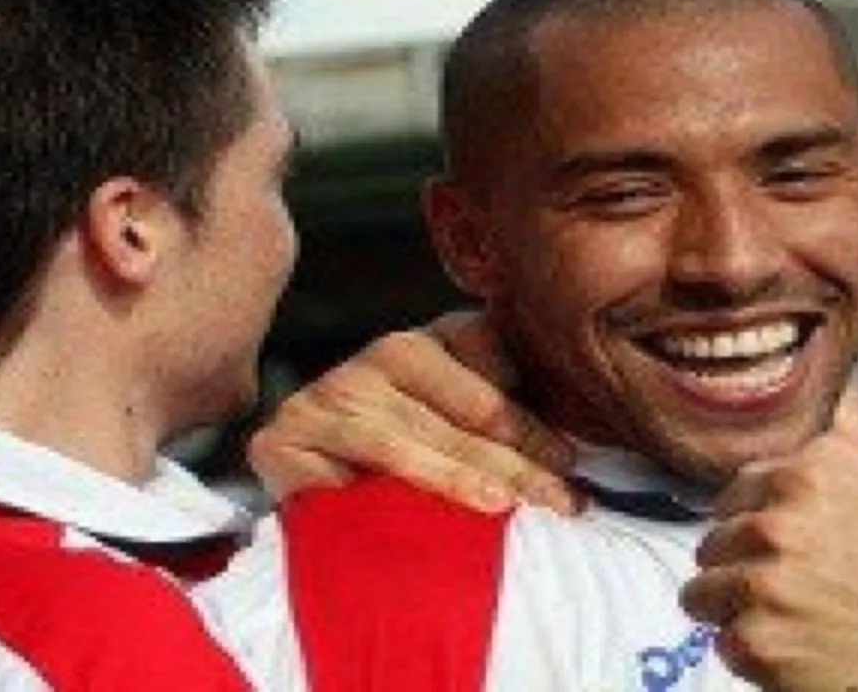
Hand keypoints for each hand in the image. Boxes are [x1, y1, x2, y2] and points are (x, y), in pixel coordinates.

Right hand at [248, 312, 578, 513]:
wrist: (317, 479)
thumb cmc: (414, 455)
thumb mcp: (467, 425)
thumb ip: (512, 418)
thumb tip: (574, 455)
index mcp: (433, 342)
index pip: (490, 378)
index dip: (533, 425)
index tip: (570, 464)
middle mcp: (380, 357)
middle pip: (458, 414)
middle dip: (515, 461)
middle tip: (560, 501)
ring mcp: (328, 394)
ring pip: (402, 439)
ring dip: (454, 475)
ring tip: (499, 505)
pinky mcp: (282, 439)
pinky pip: (337, 473)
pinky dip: (373, 495)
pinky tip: (410, 515)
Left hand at [680, 393, 857, 689]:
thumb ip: (851, 442)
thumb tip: (842, 392)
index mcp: (805, 475)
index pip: (736, 492)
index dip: (753, 521)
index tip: (776, 544)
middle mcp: (777, 523)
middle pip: (713, 542)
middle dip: (739, 565)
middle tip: (786, 587)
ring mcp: (762, 584)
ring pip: (702, 591)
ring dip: (734, 609)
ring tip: (784, 618)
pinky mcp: (756, 640)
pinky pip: (721, 641)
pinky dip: (750, 651)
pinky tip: (791, 648)